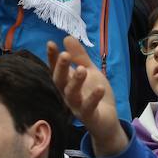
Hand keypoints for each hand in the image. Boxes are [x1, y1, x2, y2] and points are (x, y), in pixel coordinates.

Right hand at [48, 37, 125, 157]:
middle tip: (65, 55)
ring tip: (82, 70)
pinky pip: (89, 108)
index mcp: (67, 83)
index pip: (56, 69)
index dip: (52, 58)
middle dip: (61, 68)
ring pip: (72, 95)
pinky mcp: (89, 117)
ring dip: (76, 82)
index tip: (50, 43)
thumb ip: (79, 57)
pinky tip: (99, 88)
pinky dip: (93, 98)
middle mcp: (68, 95)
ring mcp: (77, 107)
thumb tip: (66, 37)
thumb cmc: (94, 94)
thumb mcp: (90, 71)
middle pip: (60, 82)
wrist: (107, 120)